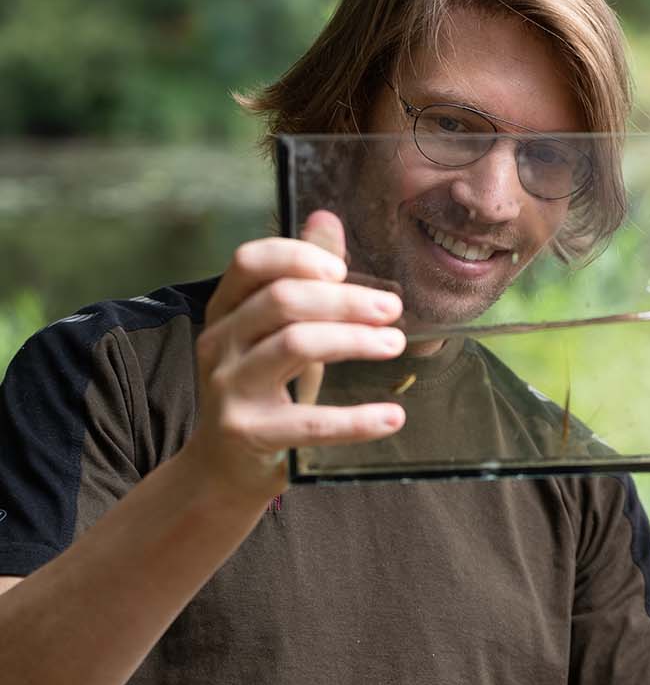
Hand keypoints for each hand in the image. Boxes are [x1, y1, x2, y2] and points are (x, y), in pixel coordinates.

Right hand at [183, 210, 406, 499]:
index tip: (342, 268)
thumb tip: (325, 218)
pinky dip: (358, 420)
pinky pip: (310, 421)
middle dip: (345, 300)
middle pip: (282, 301)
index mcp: (226, 310)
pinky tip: (393, 416)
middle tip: (392, 309)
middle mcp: (219, 343)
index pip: (250, 262)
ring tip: (395, 344)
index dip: (298, 256)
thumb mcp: (277, 330)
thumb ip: (302, 278)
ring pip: (295, 346)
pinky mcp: (249, 432)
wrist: (222, 466)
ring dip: (355, 340)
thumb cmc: (262, 386)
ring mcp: (229, 388)